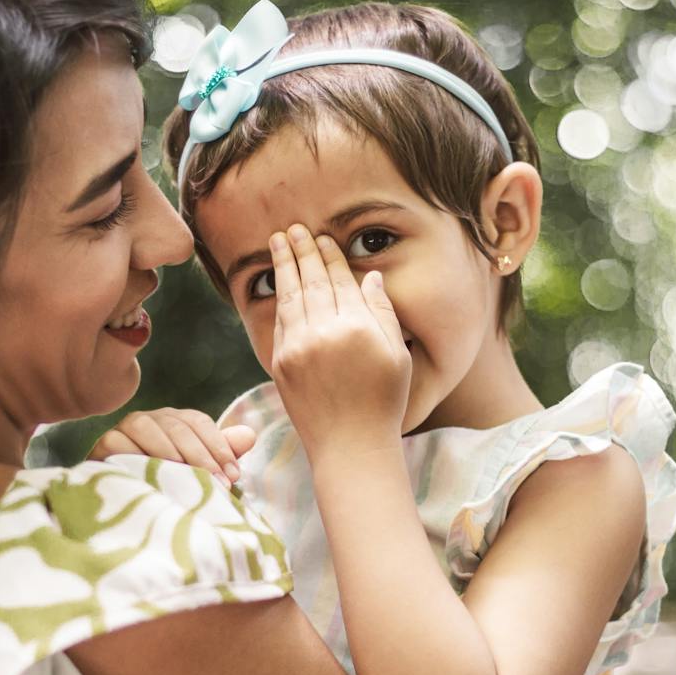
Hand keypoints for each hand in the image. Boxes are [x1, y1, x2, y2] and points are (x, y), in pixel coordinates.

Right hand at [88, 409, 255, 486]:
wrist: (123, 506)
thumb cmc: (166, 487)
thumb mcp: (197, 472)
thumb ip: (221, 453)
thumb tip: (250, 436)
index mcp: (175, 421)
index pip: (199, 423)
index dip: (219, 447)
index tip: (233, 477)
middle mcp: (151, 419)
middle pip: (177, 426)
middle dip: (200, 455)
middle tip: (217, 484)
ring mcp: (125, 429)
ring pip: (146, 427)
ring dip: (168, 451)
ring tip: (184, 477)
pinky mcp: (104, 444)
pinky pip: (117, 443)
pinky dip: (132, 456)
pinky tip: (148, 476)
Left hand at [268, 224, 410, 460]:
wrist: (350, 446)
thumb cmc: (383, 403)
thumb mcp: (397, 355)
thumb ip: (382, 313)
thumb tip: (369, 277)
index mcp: (358, 328)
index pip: (341, 281)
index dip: (331, 257)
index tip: (324, 238)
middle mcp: (325, 333)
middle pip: (312, 281)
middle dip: (302, 251)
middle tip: (294, 228)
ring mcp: (298, 348)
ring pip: (290, 296)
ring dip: (284, 266)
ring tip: (278, 242)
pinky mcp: (280, 363)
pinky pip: (280, 321)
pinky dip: (279, 298)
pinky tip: (278, 283)